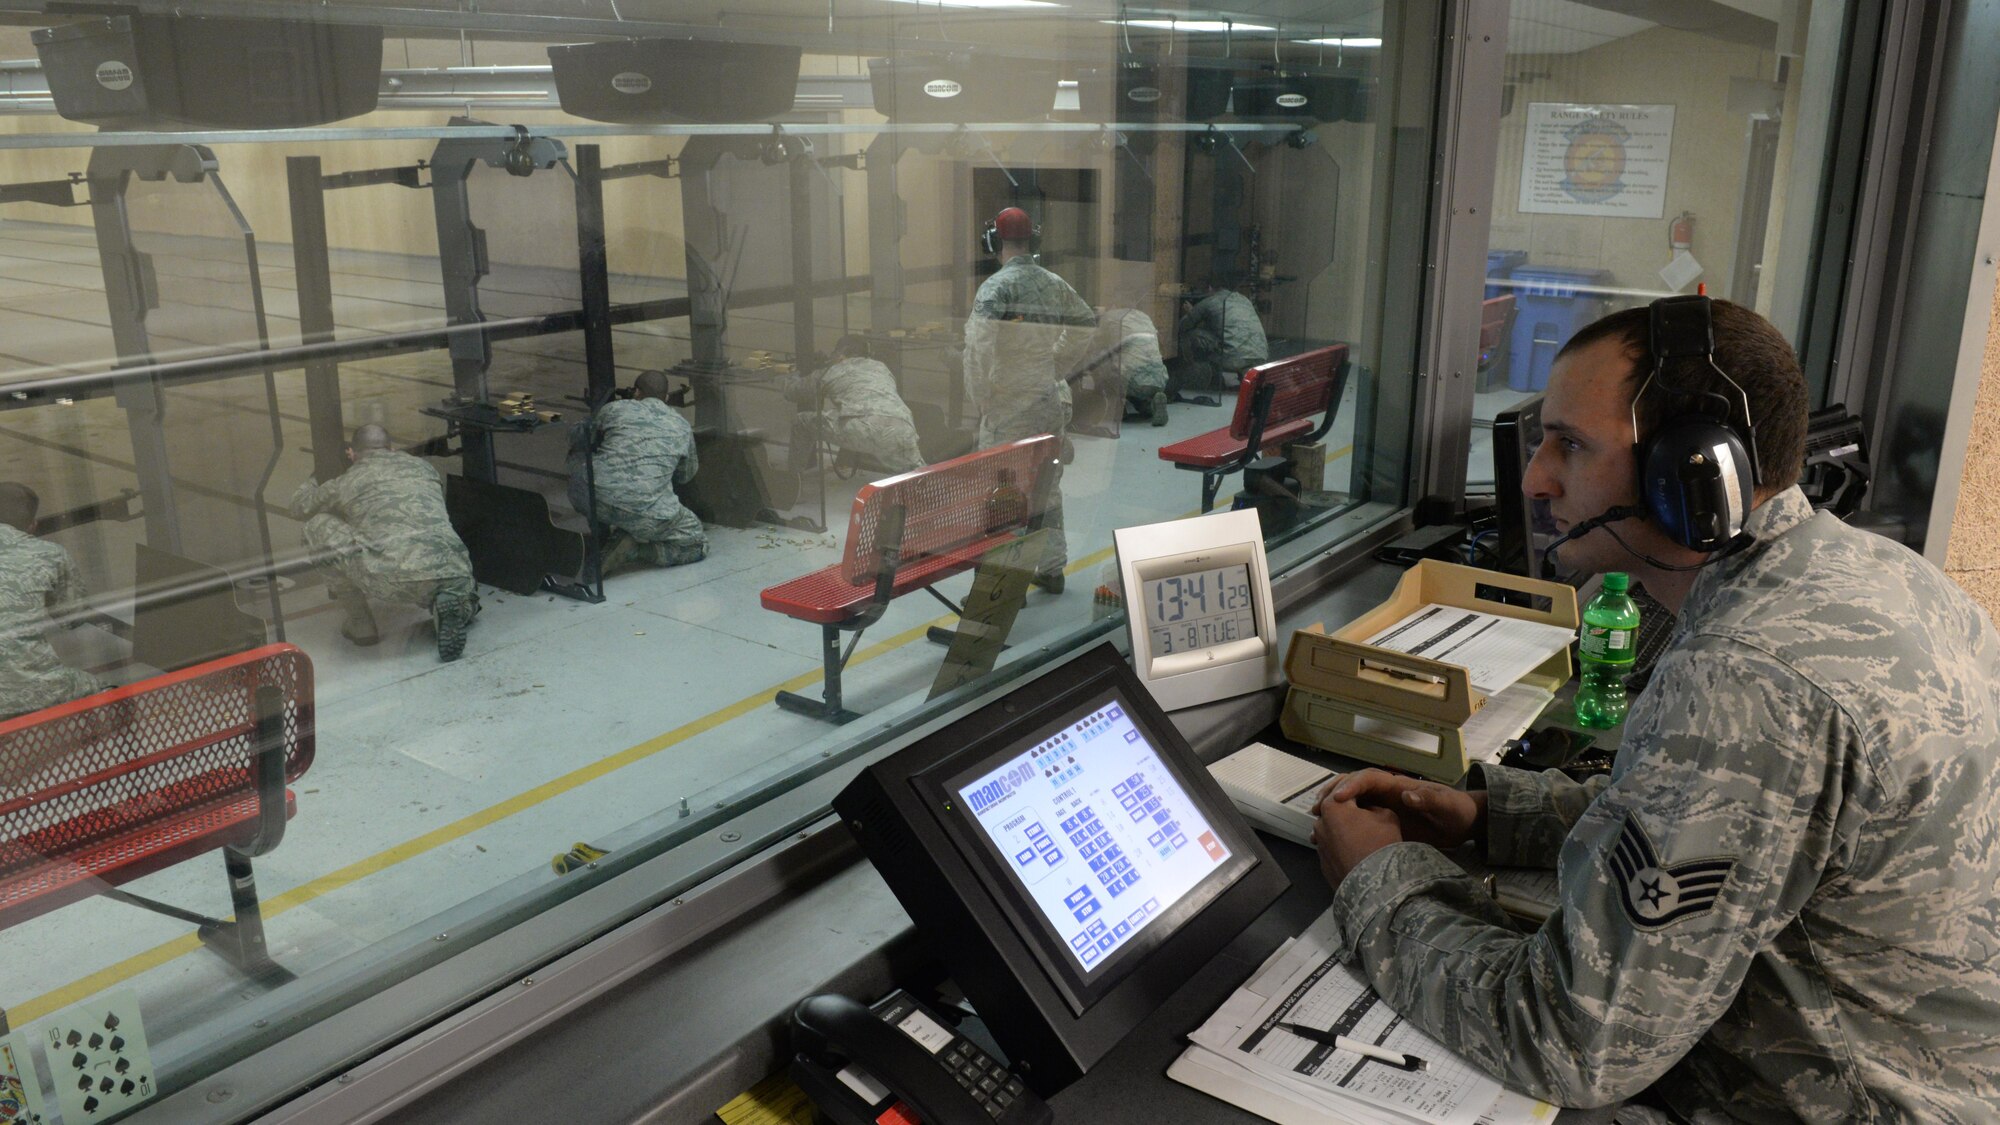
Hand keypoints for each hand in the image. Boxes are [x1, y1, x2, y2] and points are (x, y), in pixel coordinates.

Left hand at [1311, 794, 1402, 891]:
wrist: (1373, 884)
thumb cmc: (1380, 845)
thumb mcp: (1387, 816)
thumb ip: (1374, 807)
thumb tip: (1366, 811)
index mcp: (1334, 805)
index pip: (1346, 791)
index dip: (1361, 793)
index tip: (1370, 798)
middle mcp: (1320, 823)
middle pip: (1335, 811)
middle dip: (1348, 812)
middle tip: (1367, 817)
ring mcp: (1319, 844)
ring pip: (1332, 830)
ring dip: (1343, 830)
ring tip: (1362, 837)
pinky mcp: (1322, 862)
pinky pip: (1332, 848)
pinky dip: (1341, 847)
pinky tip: (1355, 853)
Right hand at [1317, 769, 1485, 850]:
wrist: (1462, 824)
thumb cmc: (1456, 811)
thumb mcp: (1447, 806)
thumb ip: (1430, 800)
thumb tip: (1408, 795)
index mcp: (1398, 785)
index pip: (1369, 778)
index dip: (1352, 785)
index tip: (1338, 799)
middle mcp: (1386, 793)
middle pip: (1352, 785)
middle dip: (1332, 792)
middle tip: (1317, 808)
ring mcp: (1382, 807)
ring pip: (1351, 802)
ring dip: (1331, 808)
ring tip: (1315, 823)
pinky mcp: (1381, 822)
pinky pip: (1356, 819)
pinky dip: (1340, 825)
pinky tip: (1329, 838)